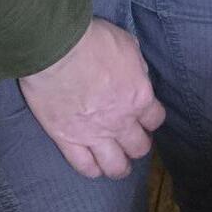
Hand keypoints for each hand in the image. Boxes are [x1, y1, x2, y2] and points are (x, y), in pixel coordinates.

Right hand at [19, 16, 164, 179]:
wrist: (56, 49)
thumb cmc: (94, 41)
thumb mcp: (129, 46)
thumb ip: (136, 68)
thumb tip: (137, 77)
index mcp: (139, 98)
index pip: (155, 119)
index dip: (151, 119)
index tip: (145, 116)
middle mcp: (120, 121)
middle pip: (139, 147)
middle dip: (138, 144)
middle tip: (132, 140)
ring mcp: (93, 134)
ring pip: (114, 165)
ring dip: (119, 167)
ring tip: (118, 166)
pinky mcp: (66, 139)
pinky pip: (83, 165)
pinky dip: (91, 170)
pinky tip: (94, 169)